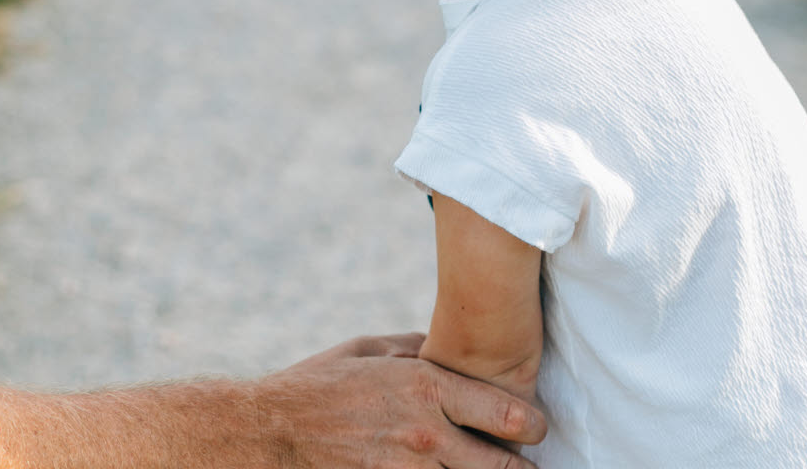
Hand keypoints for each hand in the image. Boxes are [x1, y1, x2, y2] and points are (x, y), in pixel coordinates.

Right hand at [254, 332, 545, 468]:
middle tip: (525, 464)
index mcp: (425, 386)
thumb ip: (417, 349)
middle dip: (523, 468)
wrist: (271, 431)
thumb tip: (452, 350)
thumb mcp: (368, 350)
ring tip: (482, 467)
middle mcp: (425, 432)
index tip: (534, 428)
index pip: (513, 415)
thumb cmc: (319, 384)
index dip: (535, 425)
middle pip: (507, 467)